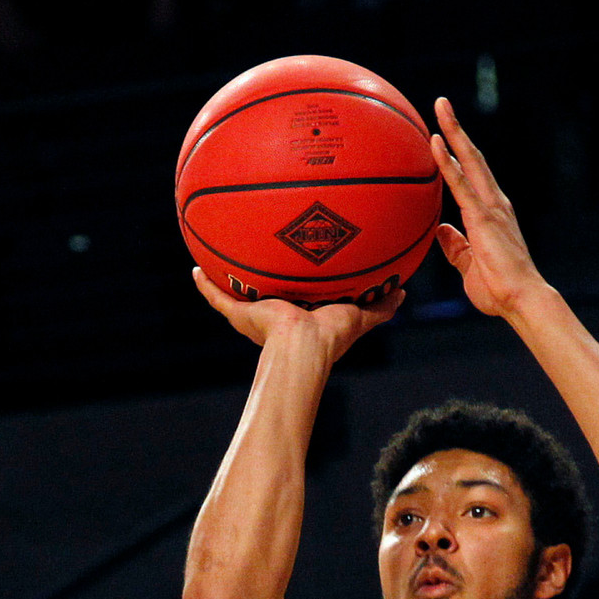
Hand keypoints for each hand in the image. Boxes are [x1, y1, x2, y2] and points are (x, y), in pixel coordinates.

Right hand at [191, 268, 399, 358]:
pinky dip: (204, 285)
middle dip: (260, 276)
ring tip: (219, 254)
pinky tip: (195, 269)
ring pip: (236, 294)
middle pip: (264, 292)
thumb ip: (380, 307)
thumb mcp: (360, 316)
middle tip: (258, 252)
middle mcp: (274, 315)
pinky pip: (216, 297)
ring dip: (226, 278)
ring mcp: (254, 314)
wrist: (304, 345)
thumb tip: (404, 292)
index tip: (294, 266)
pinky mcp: (239, 313)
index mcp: (300, 316)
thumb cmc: (330, 336)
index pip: (297, 296)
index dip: (296, 282)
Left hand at [427, 99, 547, 320]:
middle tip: (441, 102)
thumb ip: (455, 247)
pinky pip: (460, 183)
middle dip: (457, 128)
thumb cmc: (498, 289)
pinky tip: (436, 142)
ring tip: (440, 106)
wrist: (520, 300)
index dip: (458, 152)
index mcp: (490, 212)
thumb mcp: (468, 266)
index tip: (442, 132)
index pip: (471, 174)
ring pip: (470, 160)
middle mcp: (493, 202)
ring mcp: (490, 206)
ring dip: (454, 131)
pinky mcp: (483, 216)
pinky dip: (448, 161)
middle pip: (473, 156)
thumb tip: (441, 231)